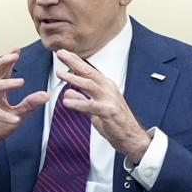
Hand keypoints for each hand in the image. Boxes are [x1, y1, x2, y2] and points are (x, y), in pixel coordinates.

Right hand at [0, 50, 48, 170]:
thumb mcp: (17, 114)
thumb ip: (29, 105)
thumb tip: (46, 95)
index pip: (1, 70)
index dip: (8, 58)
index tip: (18, 48)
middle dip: (2, 61)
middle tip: (15, 56)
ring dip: (6, 83)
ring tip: (21, 82)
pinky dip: (4, 115)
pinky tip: (16, 119)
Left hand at [55, 49, 150, 163]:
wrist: (131, 138)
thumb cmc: (116, 123)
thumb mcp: (95, 110)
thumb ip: (81, 100)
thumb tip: (68, 93)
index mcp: (106, 87)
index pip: (89, 71)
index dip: (75, 61)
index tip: (63, 53)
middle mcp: (108, 89)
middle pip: (89, 72)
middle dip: (73, 62)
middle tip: (60, 54)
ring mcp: (109, 100)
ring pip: (89, 85)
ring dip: (73, 79)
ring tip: (60, 74)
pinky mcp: (108, 112)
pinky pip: (90, 106)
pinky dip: (78, 103)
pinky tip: (66, 102)